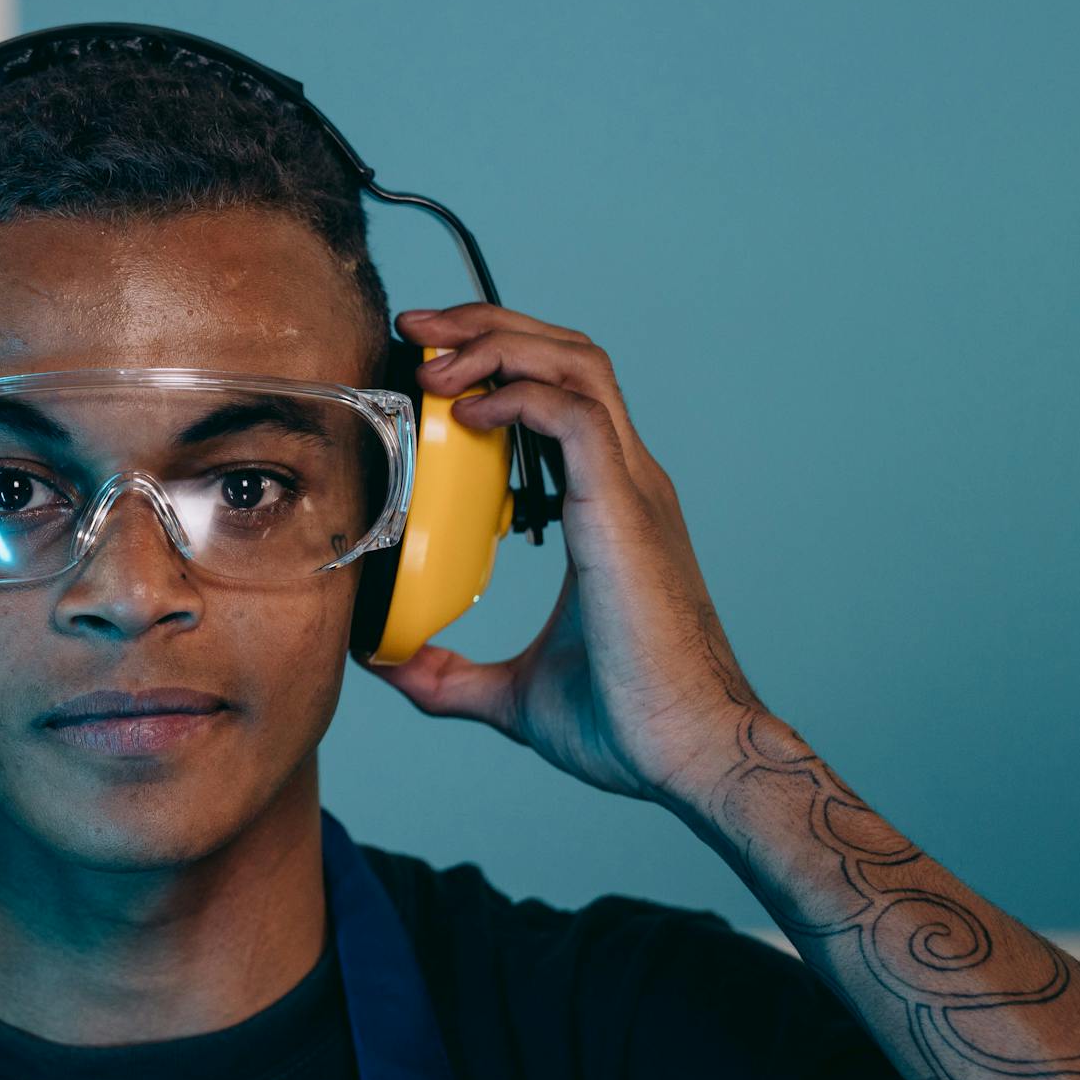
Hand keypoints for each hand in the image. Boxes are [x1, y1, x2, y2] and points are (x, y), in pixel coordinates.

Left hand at [360, 303, 768, 813]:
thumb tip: (388, 666)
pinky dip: (520, 396)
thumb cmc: (627, 726)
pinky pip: (575, 417)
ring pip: (576, 365)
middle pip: (567, 355)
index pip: (559, 395)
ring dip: (498, 344)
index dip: (498, 362)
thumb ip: (449, 675)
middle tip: (416, 329)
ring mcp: (632, 490)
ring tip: (432, 357)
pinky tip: (468, 413)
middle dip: (488, 325)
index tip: (428, 364)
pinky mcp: (625, 511)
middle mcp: (627, 481)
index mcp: (609, 507)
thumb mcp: (513, 695)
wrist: (691, 755)